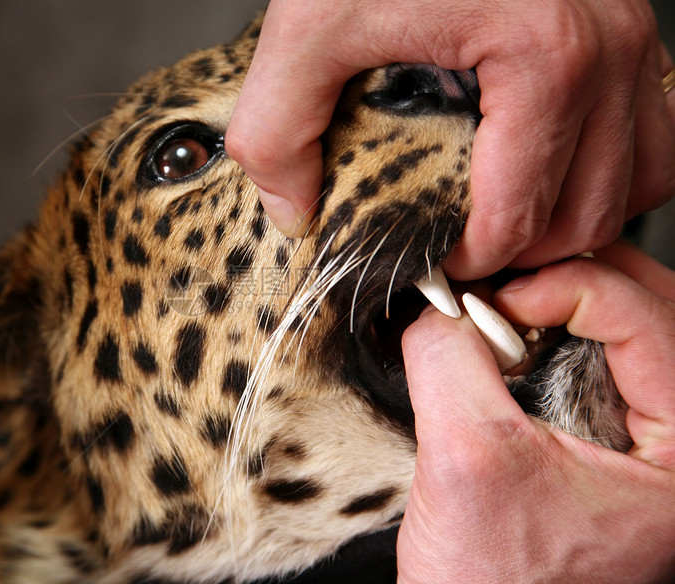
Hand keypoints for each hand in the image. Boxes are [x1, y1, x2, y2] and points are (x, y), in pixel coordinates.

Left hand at [226, 0, 674, 278]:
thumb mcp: (308, 25)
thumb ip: (280, 130)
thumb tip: (293, 211)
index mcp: (543, 57)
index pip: (521, 216)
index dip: (470, 259)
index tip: (430, 261)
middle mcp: (607, 48)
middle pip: (588, 213)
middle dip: (523, 251)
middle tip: (464, 252)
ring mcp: (630, 35)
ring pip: (640, 180)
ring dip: (574, 217)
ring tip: (509, 223)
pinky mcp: (627, 27)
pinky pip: (653, 130)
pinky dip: (610, 169)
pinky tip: (553, 173)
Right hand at [397, 242, 674, 582]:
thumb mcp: (463, 459)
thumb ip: (447, 360)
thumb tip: (438, 303)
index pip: (650, 319)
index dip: (567, 285)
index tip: (495, 299)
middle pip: (658, 310)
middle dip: (582, 276)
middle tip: (515, 273)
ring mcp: (651, 446)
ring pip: (635, 330)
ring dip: (572, 300)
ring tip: (512, 304)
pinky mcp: (612, 445)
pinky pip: (605, 361)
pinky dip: (561, 332)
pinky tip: (514, 340)